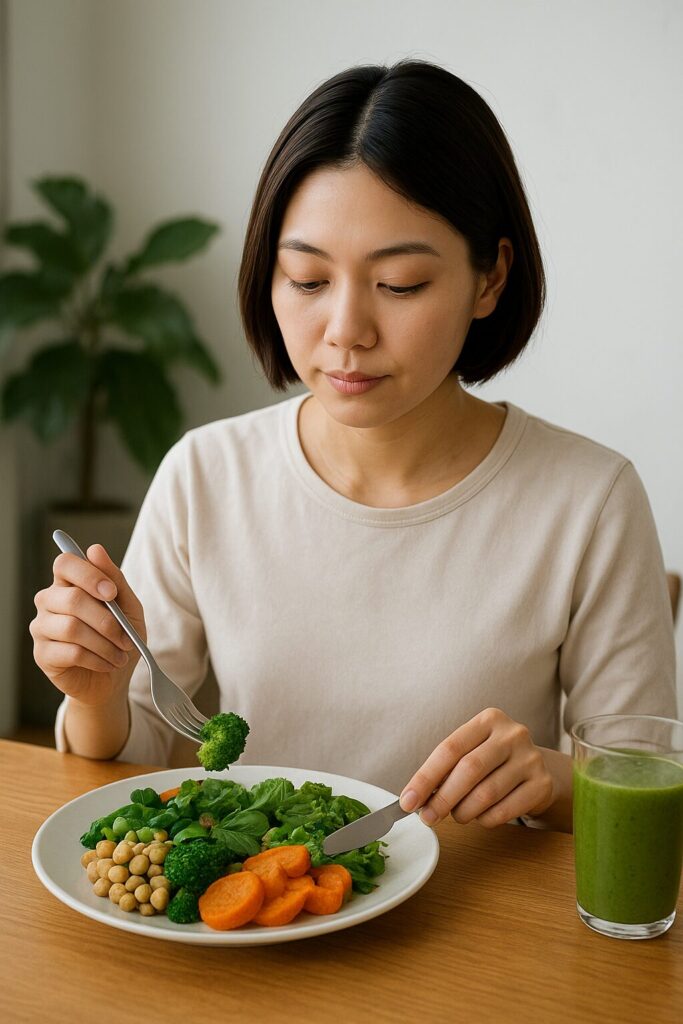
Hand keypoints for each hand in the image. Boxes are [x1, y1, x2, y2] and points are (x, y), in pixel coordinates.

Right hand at [30, 544, 146, 708]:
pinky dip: (97, 659)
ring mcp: (42, 627)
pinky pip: (71, 652)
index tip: (112, 593)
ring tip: (120, 655)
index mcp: (69, 583)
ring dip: (105, 643)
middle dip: (107, 621)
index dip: (88, 574)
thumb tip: (95, 549)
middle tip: (127, 638)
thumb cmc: (121, 638)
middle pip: (72, 598)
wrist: (114, 680)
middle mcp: (49, 601)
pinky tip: (107, 663)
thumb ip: (115, 579)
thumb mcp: (129, 608)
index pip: (65, 563)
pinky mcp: (42, 654)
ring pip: (72, 627)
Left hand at [399, 707, 554, 828]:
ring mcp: (531, 758)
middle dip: (442, 798)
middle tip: (427, 817)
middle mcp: (512, 734)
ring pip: (486, 793)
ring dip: (464, 811)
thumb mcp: (471, 752)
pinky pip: (505, 810)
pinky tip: (480, 817)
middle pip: (469, 769)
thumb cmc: (494, 762)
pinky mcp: (542, 784)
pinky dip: (485, 819)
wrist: (538, 770)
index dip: (425, 777)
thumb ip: (446, 769)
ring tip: (457, 815)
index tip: (408, 801)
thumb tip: (415, 797)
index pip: (449, 748)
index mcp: (488, 720)